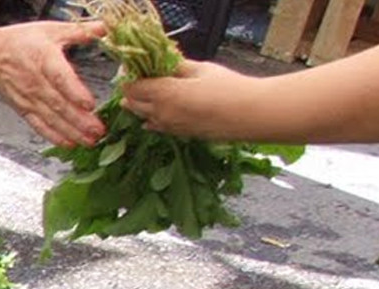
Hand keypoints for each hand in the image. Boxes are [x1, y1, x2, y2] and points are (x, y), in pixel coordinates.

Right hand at [0, 21, 107, 146]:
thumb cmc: (21, 42)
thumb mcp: (50, 29)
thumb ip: (78, 31)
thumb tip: (104, 28)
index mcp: (42, 58)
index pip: (59, 78)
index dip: (75, 92)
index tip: (90, 105)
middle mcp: (35, 81)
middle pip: (58, 104)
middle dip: (80, 120)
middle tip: (98, 130)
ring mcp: (29, 98)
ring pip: (51, 118)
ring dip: (71, 131)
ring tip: (90, 140)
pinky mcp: (24, 110)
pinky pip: (39, 125)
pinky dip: (53, 136)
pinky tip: (68, 143)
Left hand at [121, 61, 258, 139]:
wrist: (249, 115)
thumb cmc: (228, 88)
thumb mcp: (201, 69)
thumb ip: (178, 66)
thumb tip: (165, 63)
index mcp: (164, 93)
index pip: (133, 86)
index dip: (130, 77)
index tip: (133, 69)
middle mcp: (162, 112)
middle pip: (133, 103)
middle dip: (130, 92)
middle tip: (133, 82)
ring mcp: (170, 126)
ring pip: (143, 117)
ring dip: (138, 107)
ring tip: (134, 98)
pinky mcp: (180, 134)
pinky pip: (157, 127)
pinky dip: (150, 120)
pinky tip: (149, 119)